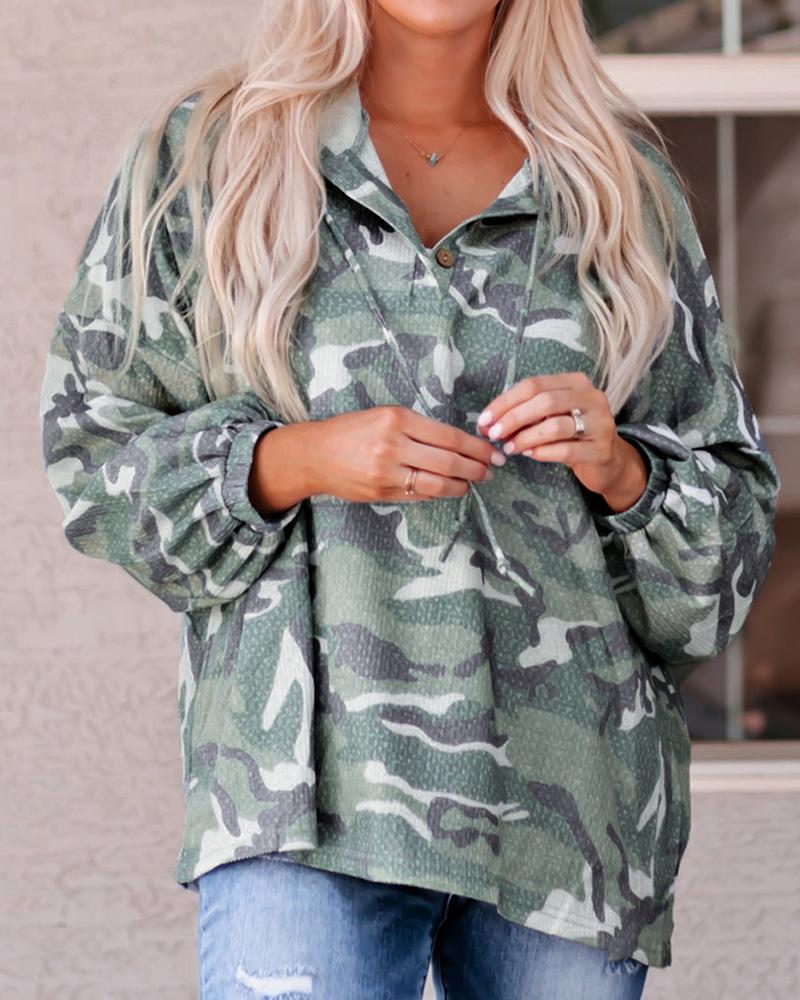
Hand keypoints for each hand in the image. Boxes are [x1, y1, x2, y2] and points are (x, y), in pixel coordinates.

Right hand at [251, 406, 504, 512]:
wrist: (316, 454)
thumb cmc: (352, 431)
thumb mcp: (385, 416)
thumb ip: (418, 429)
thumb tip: (457, 444)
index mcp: (397, 419)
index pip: (448, 436)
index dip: (475, 447)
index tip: (491, 452)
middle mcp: (393, 445)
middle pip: (448, 462)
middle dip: (476, 469)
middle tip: (490, 471)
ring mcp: (387, 472)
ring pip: (437, 484)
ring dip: (461, 486)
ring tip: (473, 483)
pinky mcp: (382, 492)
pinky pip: (419, 495)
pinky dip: (438, 493)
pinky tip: (448, 490)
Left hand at [476, 372, 648, 512]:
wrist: (609, 461)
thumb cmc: (572, 435)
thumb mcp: (552, 416)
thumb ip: (526, 413)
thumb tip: (489, 421)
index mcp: (576, 382)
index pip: (534, 385)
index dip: (505, 401)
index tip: (485, 419)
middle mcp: (592, 398)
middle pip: (545, 401)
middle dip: (513, 418)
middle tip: (493, 434)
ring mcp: (600, 423)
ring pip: (555, 426)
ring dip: (525, 437)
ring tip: (510, 448)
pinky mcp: (601, 450)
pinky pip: (566, 450)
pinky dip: (542, 452)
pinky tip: (530, 454)